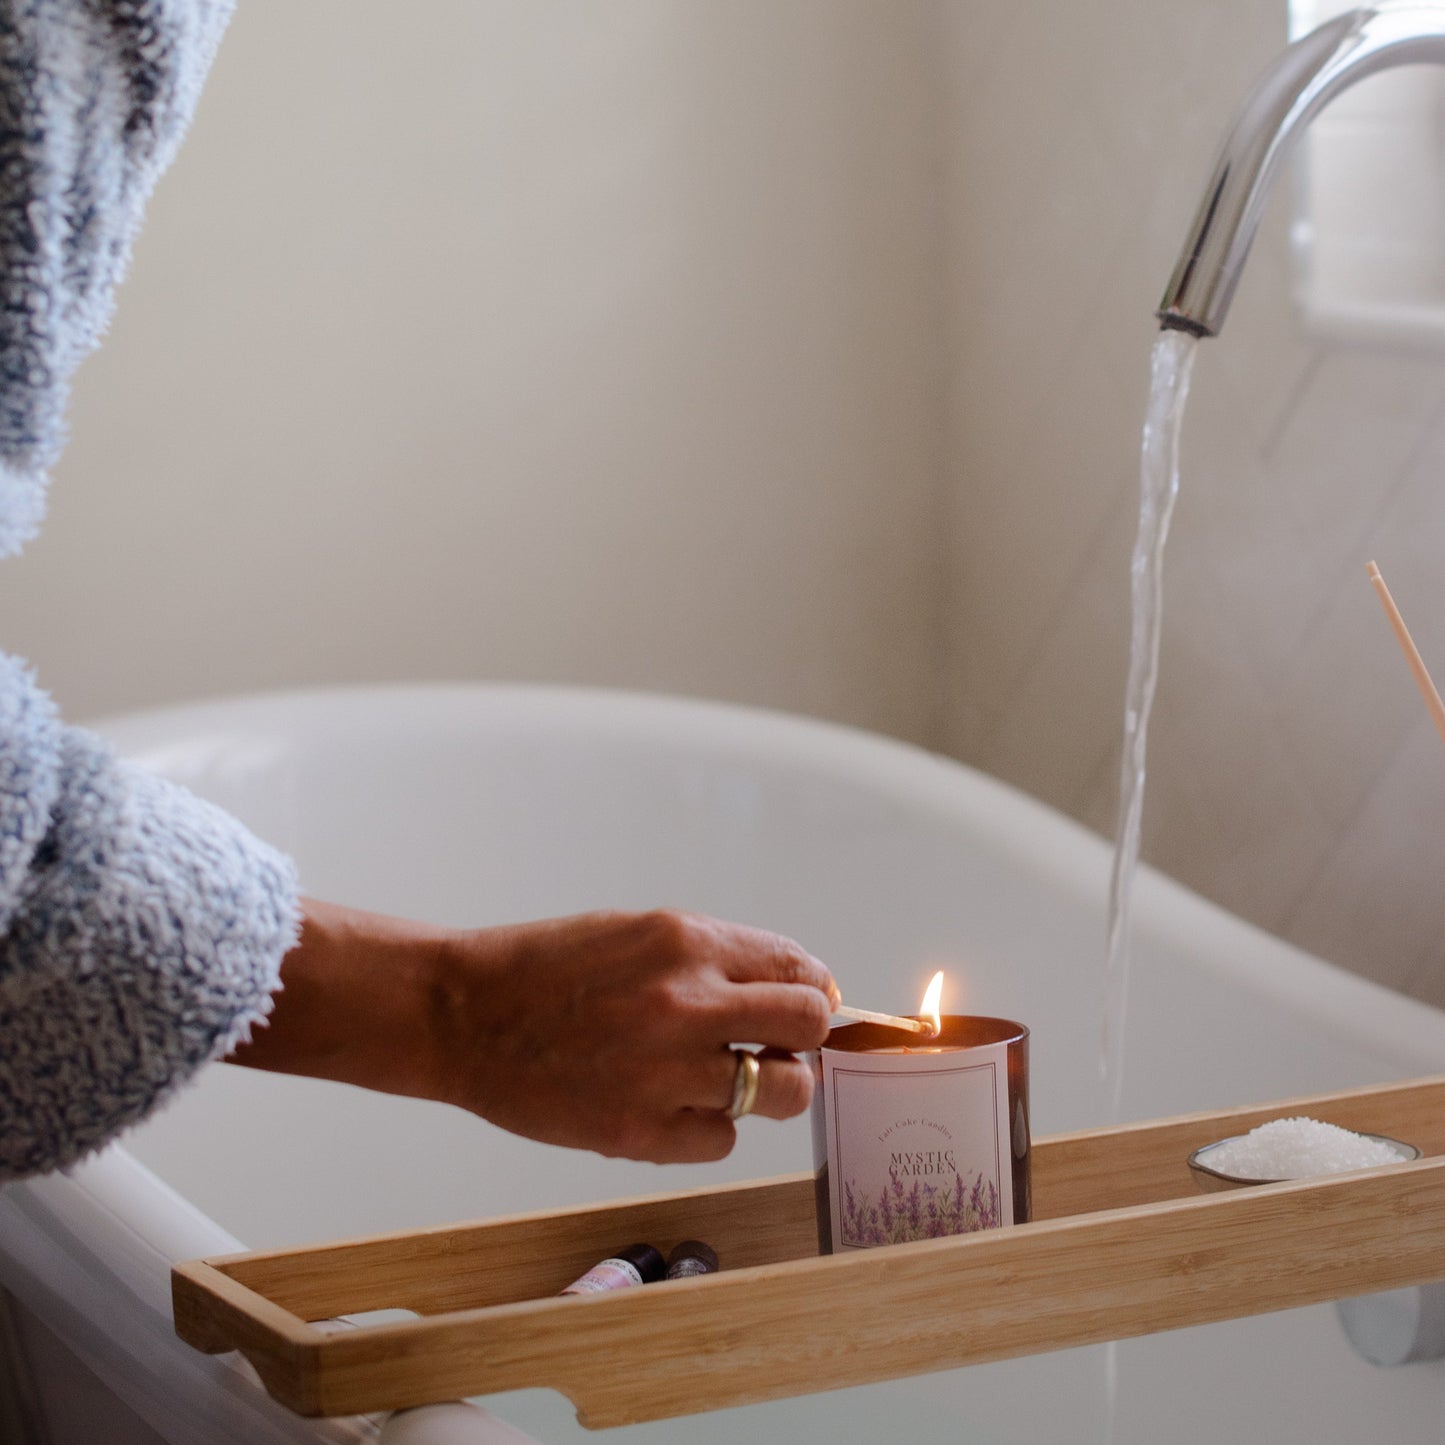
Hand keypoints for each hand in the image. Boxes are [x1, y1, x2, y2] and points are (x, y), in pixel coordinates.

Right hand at [228, 901, 837, 1164]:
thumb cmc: (544, 968)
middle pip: (809, 1027)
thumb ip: (711, 960)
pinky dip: (708, 1128)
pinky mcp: (639, 1131)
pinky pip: (723, 1140)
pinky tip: (671, 1108)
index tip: (805, 1008)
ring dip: (766, 1091)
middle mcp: (686, 1002)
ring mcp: (665, 1070)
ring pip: (782, 1093)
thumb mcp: (636, 934)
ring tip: (721, 1082)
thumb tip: (786, 989)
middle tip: (775, 1049)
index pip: (800, 969)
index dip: (813, 993)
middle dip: (803, 1040)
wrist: (460, 1013)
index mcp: (686, 942)